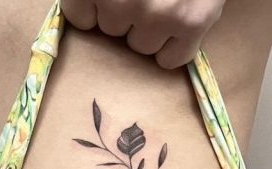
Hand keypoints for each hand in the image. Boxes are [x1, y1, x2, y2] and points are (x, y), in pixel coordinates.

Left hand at [60, 0, 225, 67]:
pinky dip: (175, 46)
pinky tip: (181, 17)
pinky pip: (169, 59)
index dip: (94, 5)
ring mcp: (159, 14)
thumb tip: (84, 8)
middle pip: (111, 30)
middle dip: (124, 11)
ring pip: (140, 46)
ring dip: (150, 28)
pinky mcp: (191, 23)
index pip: (79, 16)